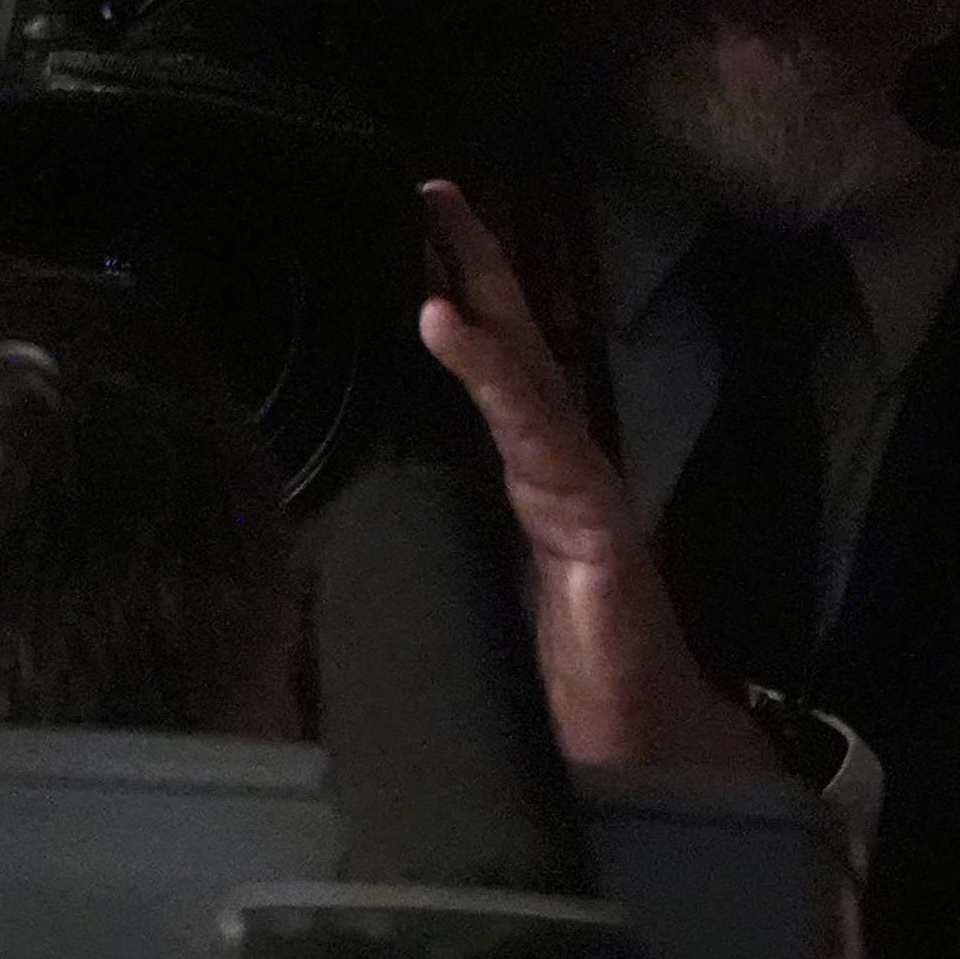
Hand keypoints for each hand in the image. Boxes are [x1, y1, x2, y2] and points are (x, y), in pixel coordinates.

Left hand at [414, 182, 764, 772]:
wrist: (643, 770)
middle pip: (520, 354)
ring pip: (531, 378)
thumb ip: (414, 599)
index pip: (496, 386)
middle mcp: (561, 482)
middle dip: (479, 267)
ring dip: (484, 295)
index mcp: (531, 499)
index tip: (418, 247)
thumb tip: (316, 600)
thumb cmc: (563, 711)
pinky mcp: (594, 532)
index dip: (464, 316)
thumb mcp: (464, 636)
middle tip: (432, 188)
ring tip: (439, 224)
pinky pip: (538, 440)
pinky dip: (491, 376)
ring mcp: (583, 500)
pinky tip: (444, 322)